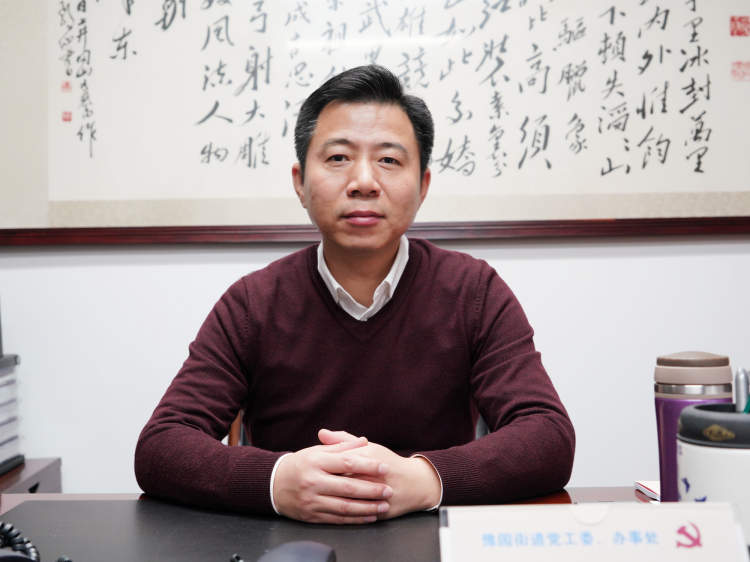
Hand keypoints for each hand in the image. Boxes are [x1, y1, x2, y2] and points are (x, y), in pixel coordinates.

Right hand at [272, 435, 392, 523]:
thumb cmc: (299, 464)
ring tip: (383, 505)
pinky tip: (368, 516)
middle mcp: (314, 481)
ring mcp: (312, 500)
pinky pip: (337, 519)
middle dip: (371, 489)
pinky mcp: (311, 515)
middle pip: (348, 486)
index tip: (384, 467)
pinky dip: (354, 519)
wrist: (273, 484)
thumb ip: (341, 446)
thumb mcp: (316, 451)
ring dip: (366, 507)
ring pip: (344, 506)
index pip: (347, 462)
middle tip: (388, 490)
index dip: (368, 465)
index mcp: (316, 462)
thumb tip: (364, 440)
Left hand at [318, 430, 441, 518]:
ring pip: (350, 501)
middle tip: (310, 487)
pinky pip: (360, 515)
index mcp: (368, 458)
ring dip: (333, 502)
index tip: (310, 470)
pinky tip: (334, 513)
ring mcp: (378, 495)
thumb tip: (322, 433)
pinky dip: (346, 515)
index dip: (323, 468)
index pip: (339, 463)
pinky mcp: (382, 511)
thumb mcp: (369, 448)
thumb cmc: (389, 462)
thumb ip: (343, 441)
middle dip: (325, 487)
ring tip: (320, 500)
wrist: (416, 483)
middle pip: (342, 483)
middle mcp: (373, 476)